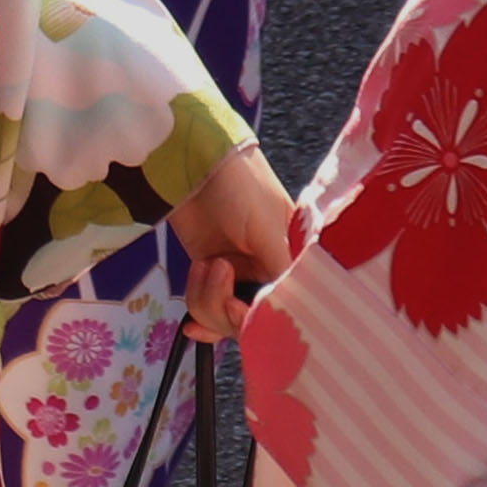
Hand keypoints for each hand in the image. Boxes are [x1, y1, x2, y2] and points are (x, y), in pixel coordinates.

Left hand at [166, 141, 295, 331]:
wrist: (193, 164)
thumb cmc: (241, 187)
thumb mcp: (269, 228)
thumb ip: (282, 271)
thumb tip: (294, 308)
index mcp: (295, 260)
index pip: (290, 307)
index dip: (262, 316)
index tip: (240, 305)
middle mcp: (270, 272)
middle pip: (255, 320)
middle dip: (228, 311)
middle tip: (218, 273)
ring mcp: (238, 274)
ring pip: (226, 319)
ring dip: (208, 300)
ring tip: (205, 264)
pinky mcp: (210, 273)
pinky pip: (208, 309)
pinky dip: (200, 314)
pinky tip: (191, 322)